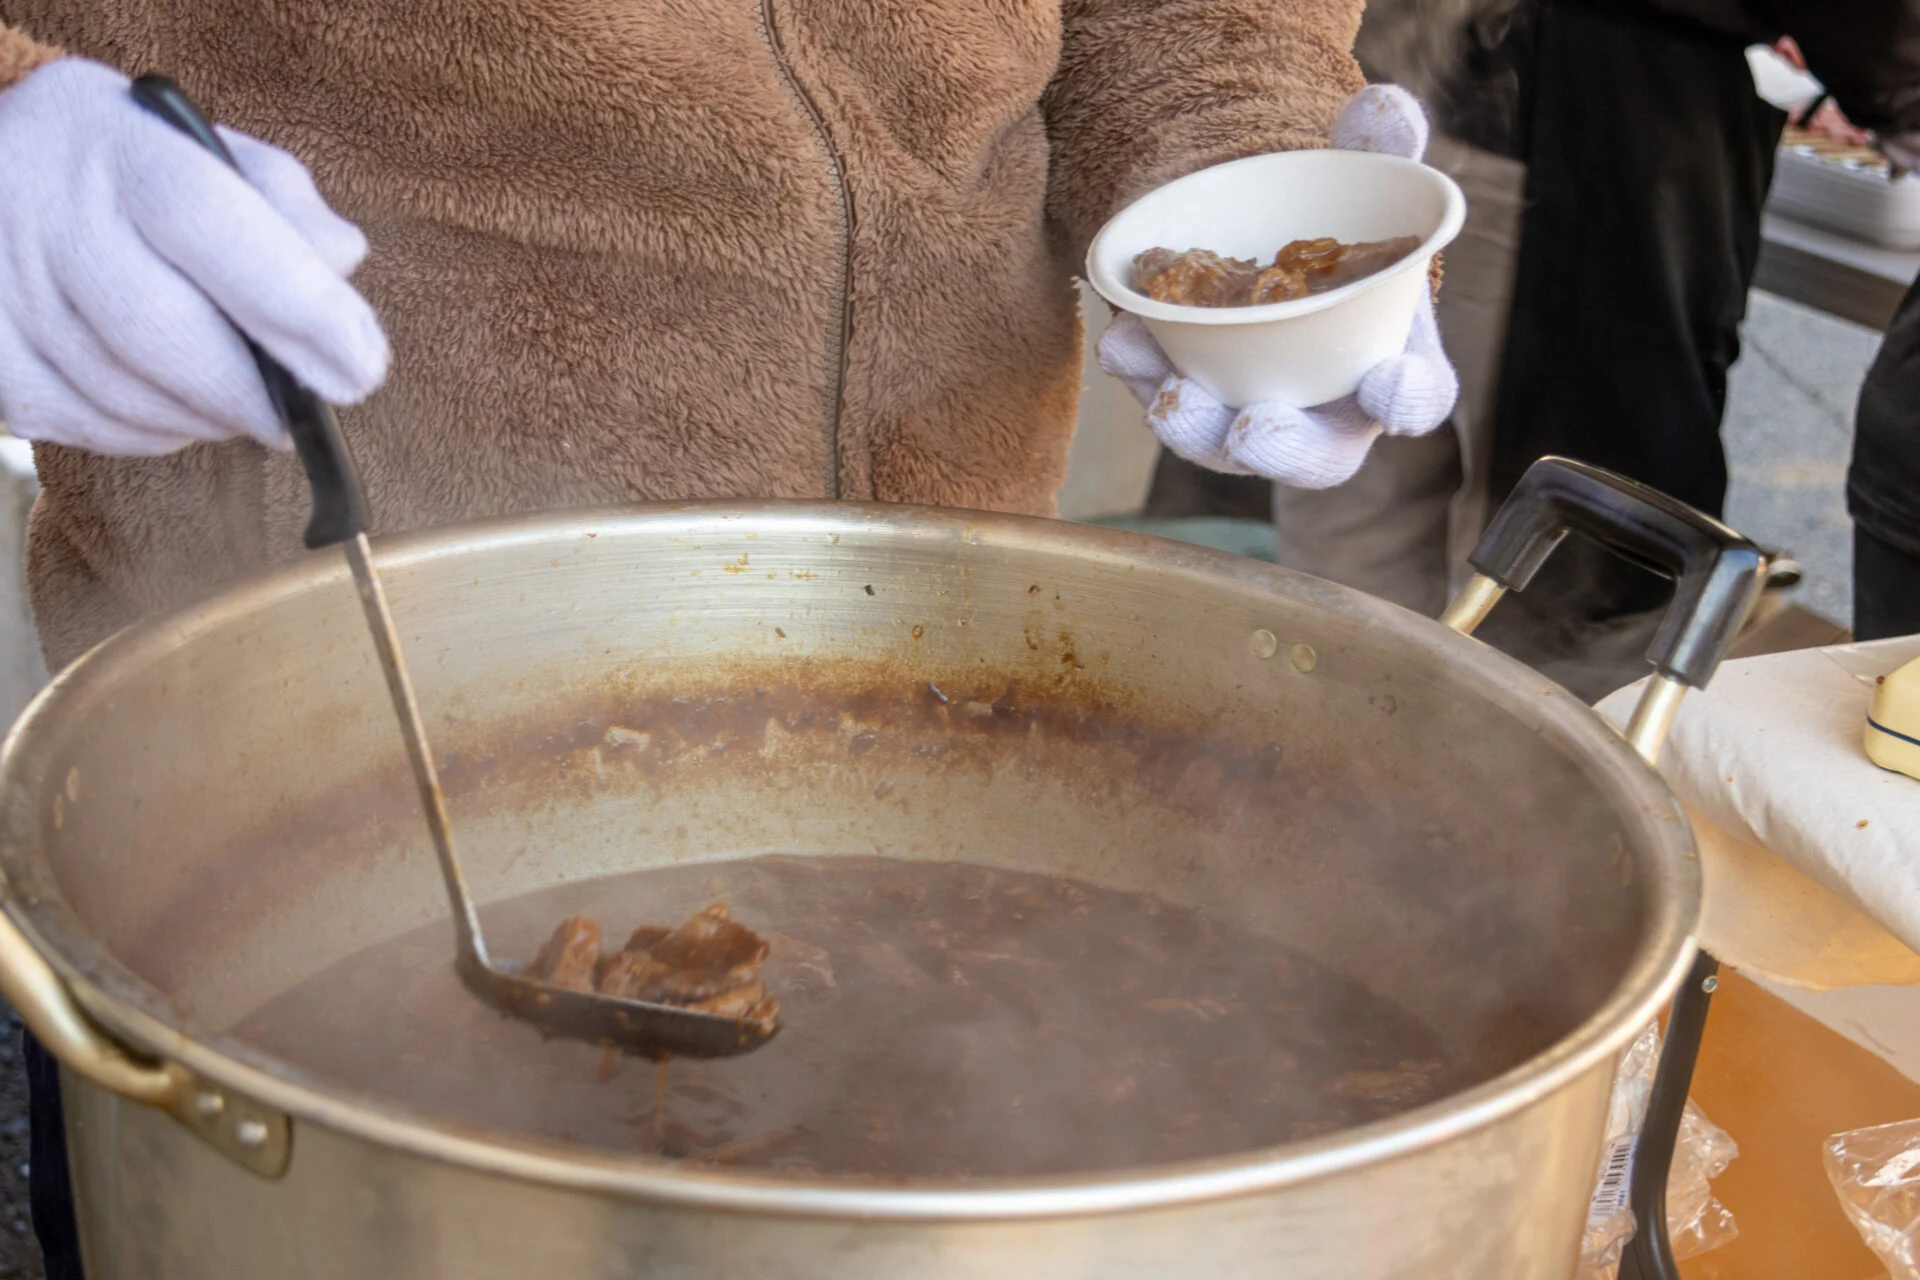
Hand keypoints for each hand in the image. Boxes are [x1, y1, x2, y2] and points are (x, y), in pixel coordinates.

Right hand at [0, 59, 387, 455]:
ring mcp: (0, 282)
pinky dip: (150, 432)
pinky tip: (176, 408)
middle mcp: (41, 203)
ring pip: (124, 392)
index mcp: (117, 141)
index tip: (362, 365)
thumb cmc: (133, 176)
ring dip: (206, 418)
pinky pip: (82, 425)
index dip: (293, 303)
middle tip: (299, 411)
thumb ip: (282, 202)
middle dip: (251, 392)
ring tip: (239, 403)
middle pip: (161, 329)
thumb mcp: (206, 154)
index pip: (209, 222)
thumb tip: (342, 260)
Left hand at [1096, 84, 1457, 488]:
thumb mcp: (1361, 176)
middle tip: (1254, 430)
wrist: (1263, 225)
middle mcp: (1327, 406)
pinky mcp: (1193, 397)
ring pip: (1226, 444)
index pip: (1417, 396)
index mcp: (1394, 359)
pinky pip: (1166, 398)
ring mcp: (1254, 411)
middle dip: (1285, 450)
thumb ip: (1381, 148)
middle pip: (1317, 454)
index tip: (1386, 386)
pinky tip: (1124, 341)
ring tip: (1171, 396)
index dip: (1407, 399)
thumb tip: (1383, 112)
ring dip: (1195, 429)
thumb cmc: (1335, 219)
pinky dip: (1144, 373)